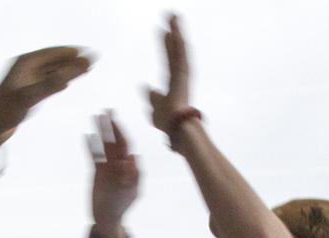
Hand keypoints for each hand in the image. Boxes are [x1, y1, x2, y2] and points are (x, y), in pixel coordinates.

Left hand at [0, 47, 92, 144]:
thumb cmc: (3, 113)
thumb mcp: (28, 98)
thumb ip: (51, 84)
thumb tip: (72, 72)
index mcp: (23, 64)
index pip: (51, 54)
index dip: (69, 53)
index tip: (86, 53)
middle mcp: (24, 69)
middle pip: (53, 62)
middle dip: (71, 62)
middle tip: (91, 62)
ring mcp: (25, 81)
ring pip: (50, 73)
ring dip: (67, 71)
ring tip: (85, 70)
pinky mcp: (26, 94)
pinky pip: (45, 83)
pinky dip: (57, 81)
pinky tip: (67, 83)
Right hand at [87, 112, 139, 231]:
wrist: (107, 218)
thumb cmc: (121, 206)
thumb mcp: (129, 192)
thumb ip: (131, 176)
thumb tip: (130, 159)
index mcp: (130, 166)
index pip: (126, 145)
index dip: (122, 133)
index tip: (116, 123)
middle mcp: (119, 162)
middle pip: (116, 140)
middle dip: (112, 125)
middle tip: (108, 110)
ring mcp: (108, 166)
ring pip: (104, 145)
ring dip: (101, 131)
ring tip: (96, 116)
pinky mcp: (98, 171)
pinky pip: (94, 155)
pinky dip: (91, 146)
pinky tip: (87, 135)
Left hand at [147, 14, 190, 134]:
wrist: (175, 129)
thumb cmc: (165, 122)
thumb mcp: (153, 107)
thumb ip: (150, 96)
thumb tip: (145, 86)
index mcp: (173, 82)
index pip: (169, 58)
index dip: (167, 45)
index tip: (164, 32)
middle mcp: (179, 75)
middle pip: (175, 49)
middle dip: (174, 32)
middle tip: (171, 15)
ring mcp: (183, 74)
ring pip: (179, 48)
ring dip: (177, 31)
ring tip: (173, 16)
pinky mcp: (183, 74)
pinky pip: (180, 54)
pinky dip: (178, 41)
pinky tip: (174, 27)